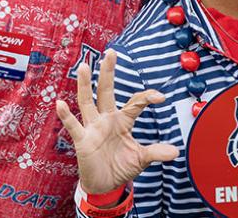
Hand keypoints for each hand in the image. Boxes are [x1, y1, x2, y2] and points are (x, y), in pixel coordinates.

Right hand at [56, 51, 178, 196]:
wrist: (105, 185)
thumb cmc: (121, 166)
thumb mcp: (141, 159)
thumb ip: (156, 152)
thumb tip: (176, 152)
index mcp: (123, 120)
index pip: (135, 102)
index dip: (147, 97)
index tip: (160, 97)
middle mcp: (107, 119)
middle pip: (107, 91)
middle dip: (109, 72)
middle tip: (111, 53)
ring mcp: (93, 128)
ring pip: (87, 102)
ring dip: (85, 85)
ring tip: (84, 67)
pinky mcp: (82, 140)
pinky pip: (74, 126)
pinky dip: (66, 115)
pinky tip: (60, 103)